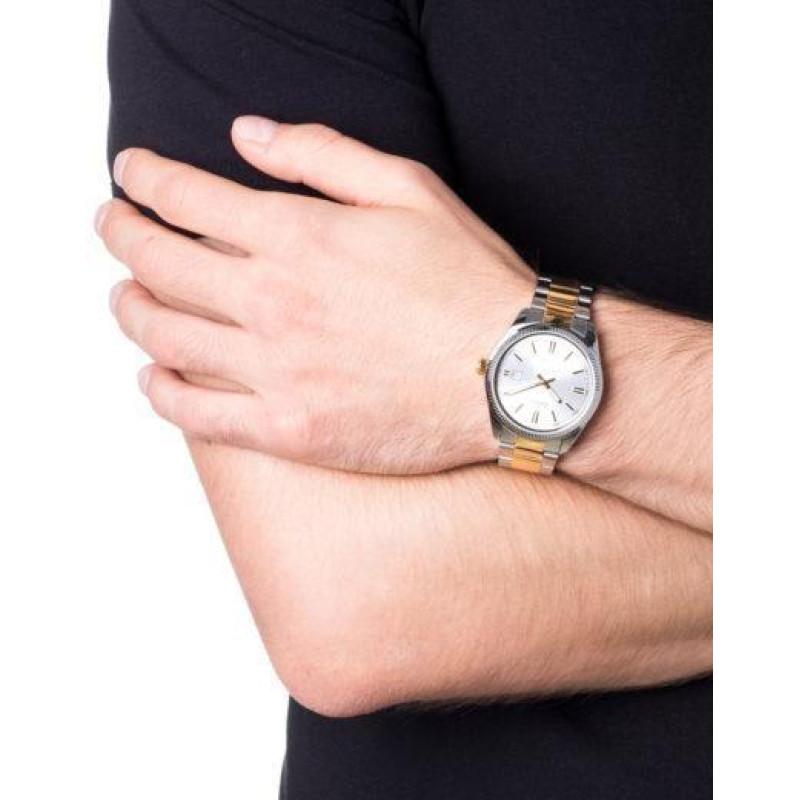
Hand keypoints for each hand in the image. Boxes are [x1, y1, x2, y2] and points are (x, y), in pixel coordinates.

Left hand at [97, 117, 532, 472]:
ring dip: (130, 310)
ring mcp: (276, 372)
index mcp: (298, 237)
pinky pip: (197, 416)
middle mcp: (273, 303)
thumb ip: (319, 155)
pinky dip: (161, 393)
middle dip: (121, 235)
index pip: (185, 197)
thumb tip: (245, 135)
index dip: (145, 179)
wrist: (512, 375)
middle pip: (158, 263)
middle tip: (113, 226)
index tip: (132, 174)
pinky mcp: (290, 430)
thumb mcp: (409, 189)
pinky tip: (153, 378)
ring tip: (124, 296)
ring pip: (164, 338)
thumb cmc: (468, 282)